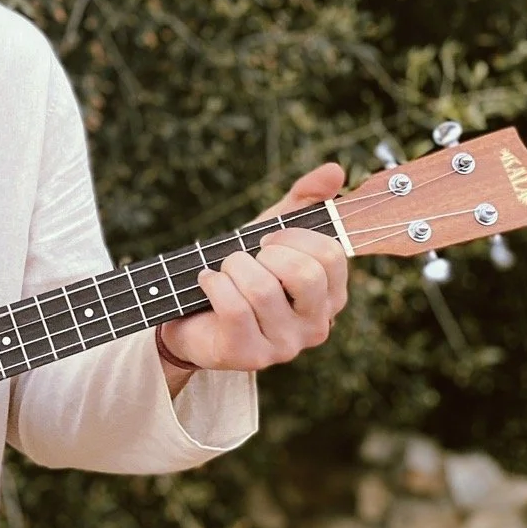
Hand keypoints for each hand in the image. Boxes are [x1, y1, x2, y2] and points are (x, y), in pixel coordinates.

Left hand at [158, 162, 349, 376]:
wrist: (191, 315)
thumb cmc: (240, 274)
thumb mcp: (272, 232)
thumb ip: (304, 200)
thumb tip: (335, 170)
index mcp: (331, 295)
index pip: (332, 255)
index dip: (293, 236)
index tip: (267, 239)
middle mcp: (317, 326)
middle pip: (305, 273)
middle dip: (264, 254)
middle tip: (245, 257)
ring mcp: (286, 346)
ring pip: (263, 290)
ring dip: (232, 268)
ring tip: (223, 271)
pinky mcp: (250, 357)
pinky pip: (234, 309)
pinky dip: (213, 284)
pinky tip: (207, 282)